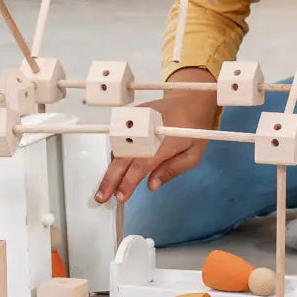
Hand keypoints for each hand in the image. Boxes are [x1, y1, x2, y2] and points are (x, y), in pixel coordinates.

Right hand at [95, 68, 217, 203]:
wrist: (191, 99)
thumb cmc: (195, 129)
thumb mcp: (194, 154)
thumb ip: (172, 170)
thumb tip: (151, 186)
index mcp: (165, 142)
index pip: (141, 165)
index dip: (128, 182)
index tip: (120, 197)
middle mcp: (148, 130)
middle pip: (124, 158)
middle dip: (111, 179)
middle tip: (102, 196)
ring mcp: (139, 120)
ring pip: (119, 147)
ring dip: (111, 167)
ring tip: (105, 186)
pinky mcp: (134, 115)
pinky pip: (121, 137)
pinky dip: (116, 153)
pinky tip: (114, 167)